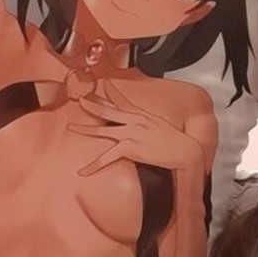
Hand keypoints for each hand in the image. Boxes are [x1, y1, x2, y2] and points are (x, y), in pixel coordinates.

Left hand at [67, 78, 205, 177]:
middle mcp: (134, 121)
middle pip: (108, 110)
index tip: (103, 84)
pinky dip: (93, 165)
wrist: (185, 151)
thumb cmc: (177, 142)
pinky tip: (82, 171)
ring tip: (72, 127)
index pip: (123, 100)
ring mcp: (130, 134)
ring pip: (102, 130)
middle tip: (80, 99)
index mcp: (142, 116)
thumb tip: (149, 127)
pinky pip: (107, 157)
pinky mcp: (129, 148)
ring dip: (86, 129)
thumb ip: (151, 125)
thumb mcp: (163, 127)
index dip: (112, 92)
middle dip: (92, 104)